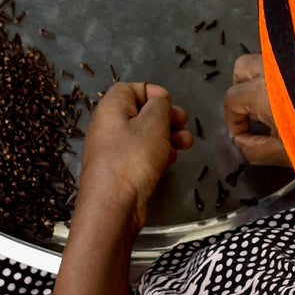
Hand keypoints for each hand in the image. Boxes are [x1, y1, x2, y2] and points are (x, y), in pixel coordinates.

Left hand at [76, 81, 191, 231]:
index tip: (170, 103)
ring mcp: (113, 150)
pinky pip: (141, 154)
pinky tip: (170, 160)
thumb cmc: (133, 158)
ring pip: (144, 135)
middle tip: (183, 123)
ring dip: (167, 136)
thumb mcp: (153, 123)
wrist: (113, 205)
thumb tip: (159, 102)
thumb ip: (160, 106)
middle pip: (140, 112)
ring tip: (185, 143)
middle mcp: (108, 126)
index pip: (130, 88)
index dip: (153, 92)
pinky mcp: (121, 170)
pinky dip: (157, 153)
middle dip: (166, 116)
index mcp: (111, 108)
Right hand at [223, 54, 290, 166]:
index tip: (243, 136)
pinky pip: (290, 62)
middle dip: (242, 89)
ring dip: (265, 80)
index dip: (233, 121)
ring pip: (267, 61)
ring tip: (277, 104)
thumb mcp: (285, 154)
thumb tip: (241, 141)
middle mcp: (275, 67)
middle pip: (244, 67)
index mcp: (262, 90)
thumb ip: (254, 148)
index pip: (232, 100)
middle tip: (254, 111)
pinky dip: (286, 76)